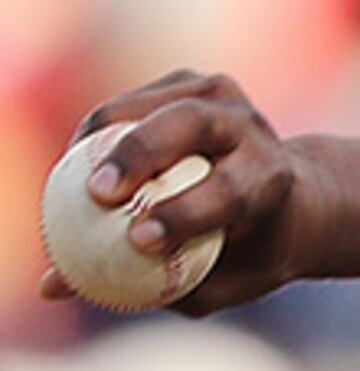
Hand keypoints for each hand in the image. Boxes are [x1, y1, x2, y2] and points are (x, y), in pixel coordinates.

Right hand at [38, 73, 333, 313]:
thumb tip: (54, 287)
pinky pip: (133, 102)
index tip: (138, 239)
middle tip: (95, 192)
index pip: (229, 191)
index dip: (183, 214)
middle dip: (139, 152)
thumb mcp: (215, 284)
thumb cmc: (247, 253)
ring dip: (104, 135)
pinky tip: (80, 160)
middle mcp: (253, 129)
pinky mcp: (191, 82)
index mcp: (273, 180)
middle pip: (191, 123)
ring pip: (153, 106)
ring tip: (70, 176)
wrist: (294, 197)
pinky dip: (100, 129)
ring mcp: (224, 97)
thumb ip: (147, 288)